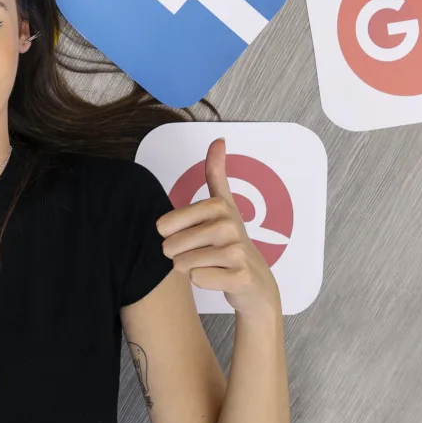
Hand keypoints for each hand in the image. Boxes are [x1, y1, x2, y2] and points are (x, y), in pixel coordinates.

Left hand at [156, 139, 280, 317]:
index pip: (165, 224)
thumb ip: (216, 173)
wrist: (256, 284)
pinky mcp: (240, 277)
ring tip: (210, 265)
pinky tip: (218, 278)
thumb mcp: (224, 205)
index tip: (192, 235)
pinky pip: (197, 279)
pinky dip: (202, 282)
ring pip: (182, 264)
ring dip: (190, 269)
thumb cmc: (231, 243)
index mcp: (218, 206)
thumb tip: (219, 138)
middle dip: (179, 255)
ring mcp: (236, 252)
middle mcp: (229, 225)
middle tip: (201, 254)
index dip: (169, 235)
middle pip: (172, 246)